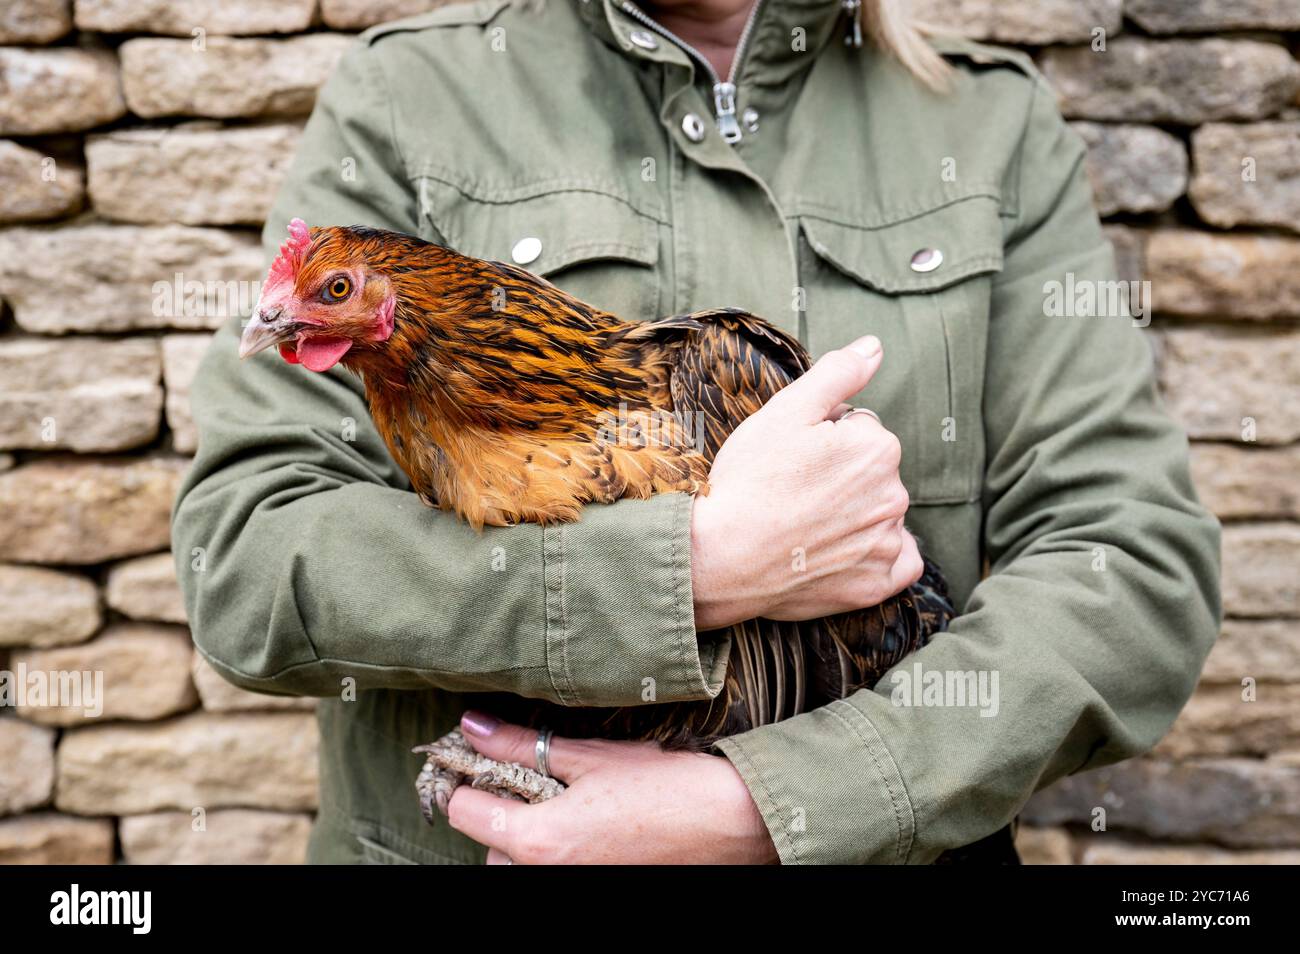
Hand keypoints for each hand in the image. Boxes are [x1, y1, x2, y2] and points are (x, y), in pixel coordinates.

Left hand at [446, 712, 778, 864]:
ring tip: (571, 804)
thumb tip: (470, 726)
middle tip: (539, 779)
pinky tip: (592, 826)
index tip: (483, 761)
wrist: (731, 824)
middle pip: (490, 846)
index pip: (462, 814)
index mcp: (538, 841)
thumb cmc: (665, 785)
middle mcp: (545, 880)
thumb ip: (520, 745)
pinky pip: (554, 874)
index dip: (466, 781)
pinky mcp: (595, 892)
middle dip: (504, 812)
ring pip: (520, 866)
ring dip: (530, 837)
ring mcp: (572, 891)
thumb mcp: (588, 756)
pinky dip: (560, 853)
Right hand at [691, 335, 922, 628]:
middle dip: (841, 476)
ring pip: (879, 514)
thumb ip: (837, 373)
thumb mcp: (785, 411)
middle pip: (871, 473)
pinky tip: (841, 552)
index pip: (858, 430)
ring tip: (804, 524)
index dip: (821, 440)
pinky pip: (898, 562)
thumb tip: (875, 347)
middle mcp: (894, 494)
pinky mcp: (876, 584)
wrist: (719, 558)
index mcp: (878, 446)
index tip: (791, 459)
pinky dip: (877, 556)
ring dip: (853, 514)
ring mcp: (886, 543)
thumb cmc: (747, 481)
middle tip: (792, 491)